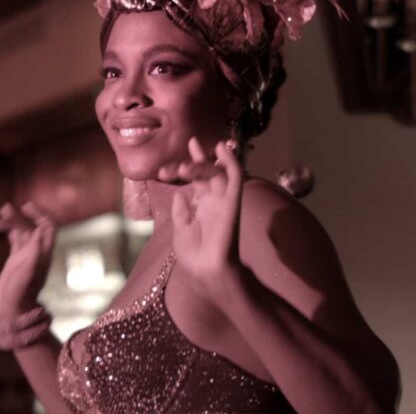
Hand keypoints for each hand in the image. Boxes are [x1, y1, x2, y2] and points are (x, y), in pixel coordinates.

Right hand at [0, 201, 55, 318]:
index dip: (40, 214)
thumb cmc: (19, 296)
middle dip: (18, 217)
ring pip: (20, 230)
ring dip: (9, 222)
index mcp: (43, 254)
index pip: (48, 227)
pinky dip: (4, 230)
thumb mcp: (26, 275)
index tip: (25, 206)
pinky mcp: (16, 258)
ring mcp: (26, 255)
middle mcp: (37, 252)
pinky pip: (13, 237)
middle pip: (31, 226)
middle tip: (3, 210)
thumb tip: (38, 231)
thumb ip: (33, 255)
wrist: (11, 311)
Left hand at [160, 137, 243, 288]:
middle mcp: (215, 202)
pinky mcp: (232, 203)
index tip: (189, 145)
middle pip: (210, 172)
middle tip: (190, 143)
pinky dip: (231, 163)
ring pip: (220, 172)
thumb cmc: (195, 257)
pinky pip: (236, 179)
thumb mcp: (181, 230)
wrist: (205, 271)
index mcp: (203, 208)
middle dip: (200, 157)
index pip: (200, 180)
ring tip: (194, 148)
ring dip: (207, 160)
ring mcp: (224, 201)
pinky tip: (223, 150)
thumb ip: (181, 213)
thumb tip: (179, 195)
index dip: (194, 162)